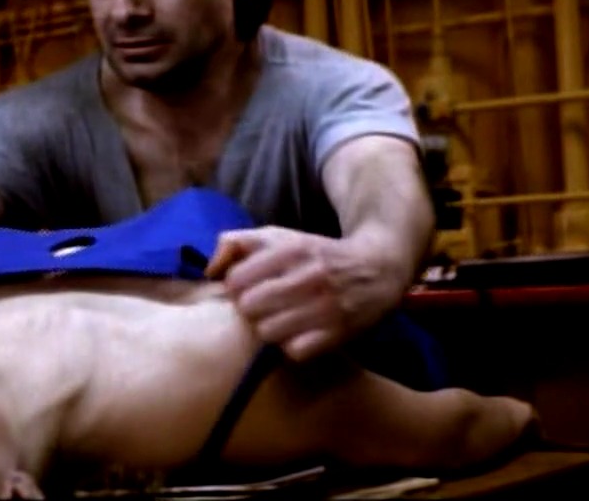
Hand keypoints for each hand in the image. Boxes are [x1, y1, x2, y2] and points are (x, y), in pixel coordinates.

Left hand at [206, 226, 400, 362]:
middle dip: (251, 309)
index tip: (249, 288)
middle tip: (264, 307)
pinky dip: (292, 346)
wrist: (378, 269)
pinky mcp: (339, 333)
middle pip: (249, 308)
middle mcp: (309, 276)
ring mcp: (326, 307)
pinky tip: (299, 334)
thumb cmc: (317, 254)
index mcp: (291, 249)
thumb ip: (238, 243)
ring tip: (280, 321)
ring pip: (268, 332)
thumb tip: (210, 270)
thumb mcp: (279, 236)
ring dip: (269, 329)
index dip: (237, 288)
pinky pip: (294, 351)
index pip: (236, 280)